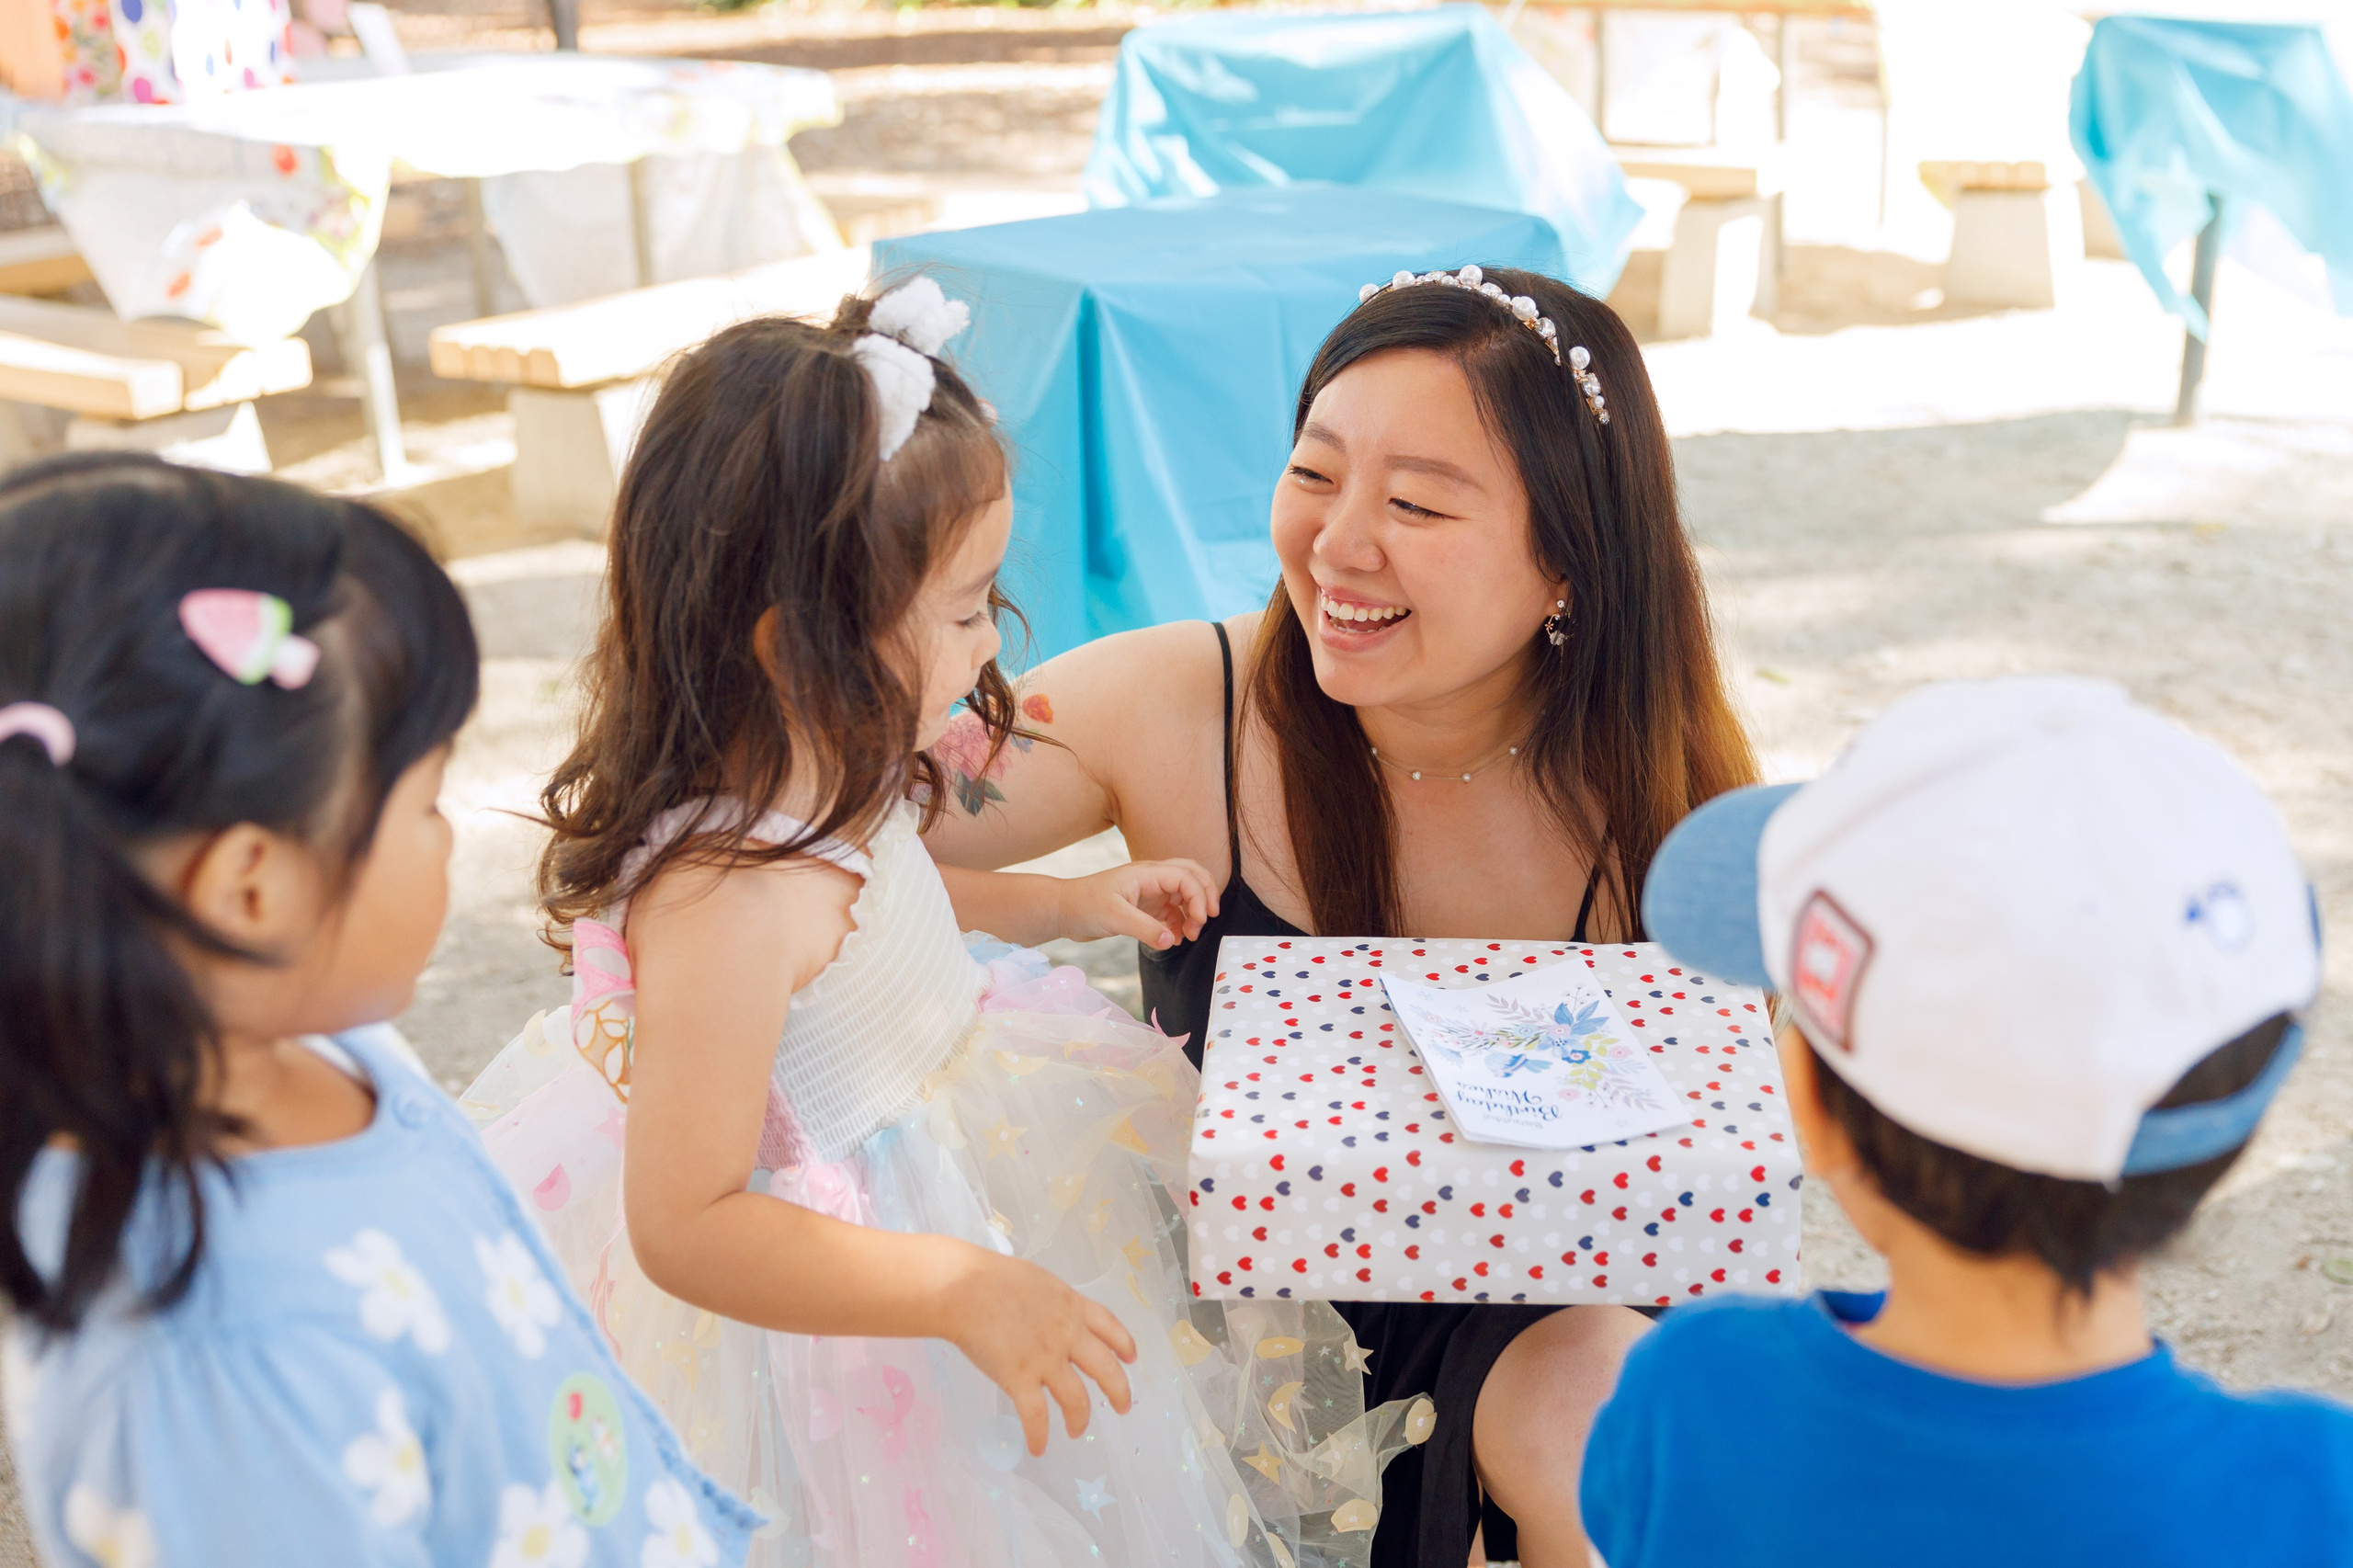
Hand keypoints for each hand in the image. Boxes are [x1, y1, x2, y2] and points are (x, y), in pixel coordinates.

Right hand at [945, 1249, 1137, 1454]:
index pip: (1109, 1327)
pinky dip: (1039, 1436)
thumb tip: (1046, 1314)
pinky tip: (1039, 1448)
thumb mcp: (1036, 1282)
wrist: (964, 1287)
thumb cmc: (989, 1278)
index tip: (1130, 1358)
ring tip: (1077, 1431)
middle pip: (1105, 1369)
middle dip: (1119, 1392)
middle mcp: (1067, 1334)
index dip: (1124, 1344)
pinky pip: (1036, 1416)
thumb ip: (1049, 1303)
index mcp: (1071, 1306)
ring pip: (1077, 1399)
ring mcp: (1046, 1359)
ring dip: (1080, 1419)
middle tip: (1123, 1407)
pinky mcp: (1020, 1379)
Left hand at [1055, 859, 1219, 949]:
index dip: (1199, 896)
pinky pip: (1172, 911)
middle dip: (1206, 895)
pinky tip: (1176, 938)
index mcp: (1146, 873)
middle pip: (1192, 876)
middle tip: (1208, 918)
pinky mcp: (1145, 907)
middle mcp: (1152, 879)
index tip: (1200, 920)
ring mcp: (1150, 892)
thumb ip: (1145, 929)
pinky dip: (1181, 923)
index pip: (1186, 876)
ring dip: (1193, 912)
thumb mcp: (1114, 917)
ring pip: (1184, 895)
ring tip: (1191, 935)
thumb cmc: (1084, 905)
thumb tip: (1172, 941)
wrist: (1064, 911)